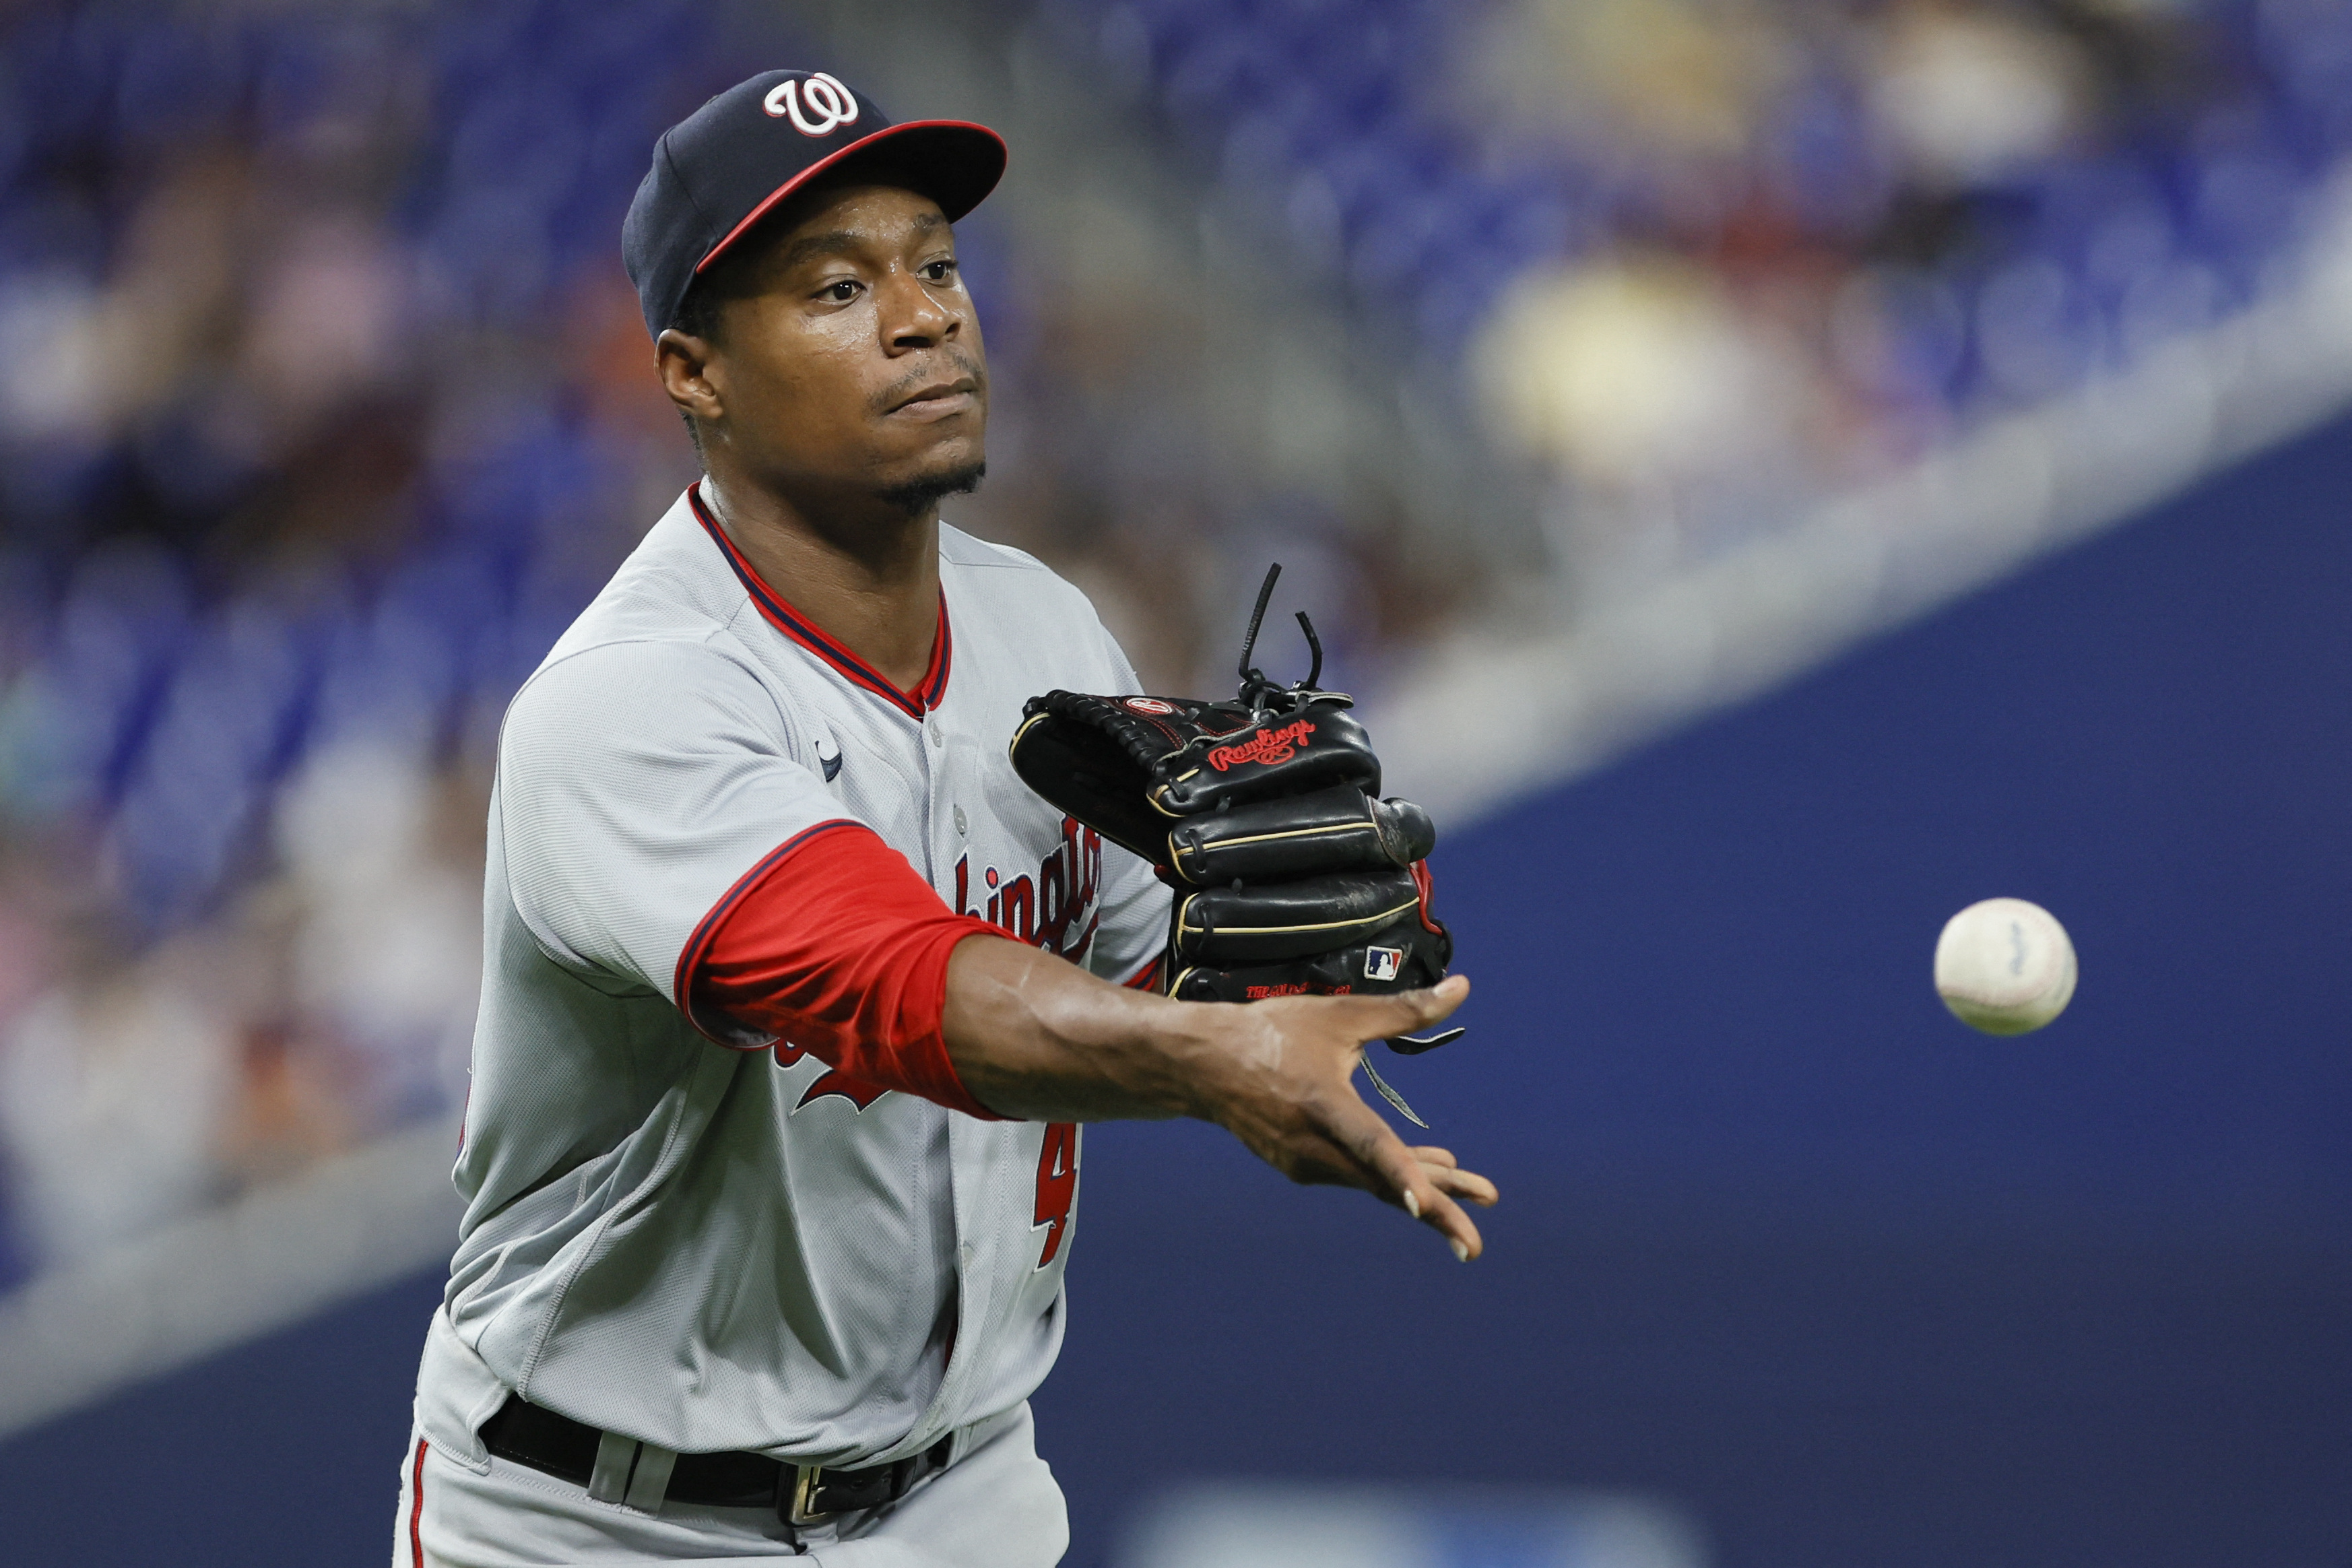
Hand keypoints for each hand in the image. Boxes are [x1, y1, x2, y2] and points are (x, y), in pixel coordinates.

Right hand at [1187, 975, 1497, 1259]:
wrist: (1205, 1064)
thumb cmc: (1275, 1033)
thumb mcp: (1342, 1015)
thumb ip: (1405, 1010)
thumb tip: (1462, 986)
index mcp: (1323, 1103)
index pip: (1369, 1145)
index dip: (1401, 1176)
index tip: (1426, 1209)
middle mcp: (1311, 1144)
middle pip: (1382, 1183)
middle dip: (1438, 1205)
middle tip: (1477, 1238)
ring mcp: (1303, 1163)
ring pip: (1374, 1181)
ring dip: (1425, 1186)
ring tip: (1477, 1189)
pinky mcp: (1299, 1168)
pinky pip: (1358, 1175)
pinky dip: (1395, 1175)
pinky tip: (1433, 1168)